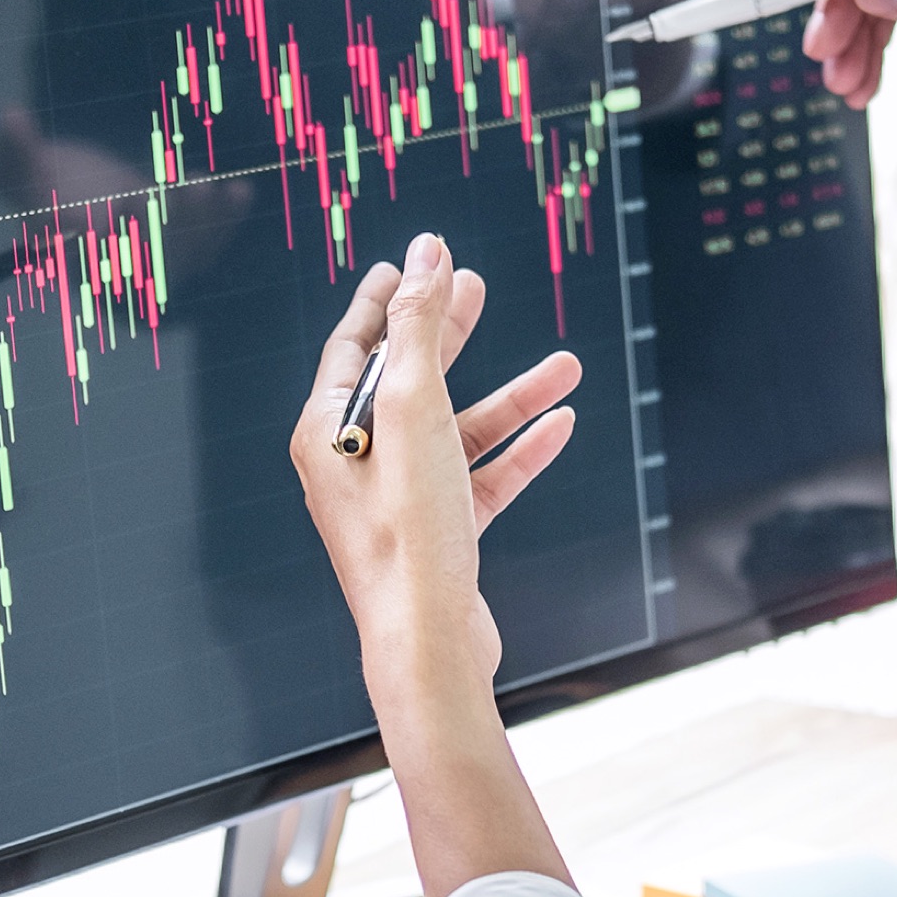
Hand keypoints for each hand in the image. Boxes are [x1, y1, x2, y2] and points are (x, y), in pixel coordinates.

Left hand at [290, 234, 581, 699]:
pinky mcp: (440, 536)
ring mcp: (399, 501)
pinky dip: (519, 449)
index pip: (354, 346)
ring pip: (458, 430)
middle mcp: (355, 464)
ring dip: (512, 397)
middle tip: (479, 287)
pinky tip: (562, 425)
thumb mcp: (414, 408)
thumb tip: (428, 253)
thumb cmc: (410, 531)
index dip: (385, 300)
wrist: (429, 643)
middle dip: (448, 333)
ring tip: (567, 365)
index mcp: (328, 431)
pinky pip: (482, 477)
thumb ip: (421, 326)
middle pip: (406, 379)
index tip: (409, 263)